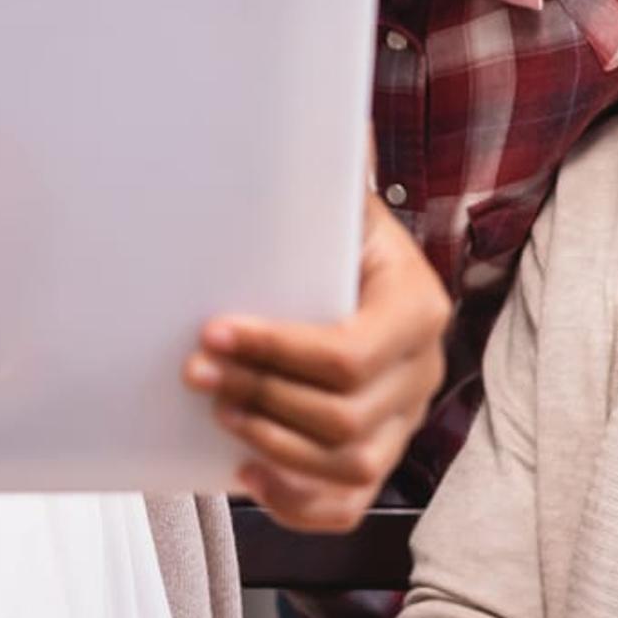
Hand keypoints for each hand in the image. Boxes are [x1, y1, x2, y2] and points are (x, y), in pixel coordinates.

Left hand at [190, 194, 449, 528]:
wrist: (356, 266)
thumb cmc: (333, 233)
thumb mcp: (335, 201)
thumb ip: (322, 171)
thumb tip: (290, 111)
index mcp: (418, 306)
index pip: (349, 355)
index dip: (276, 351)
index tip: (213, 332)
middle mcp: (422, 370)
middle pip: (345, 415)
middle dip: (259, 396)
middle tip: (195, 372)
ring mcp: (404, 420)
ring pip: (349, 465)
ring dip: (274, 445)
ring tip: (220, 411)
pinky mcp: (379, 454)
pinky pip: (349, 505)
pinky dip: (297, 503)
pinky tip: (245, 474)